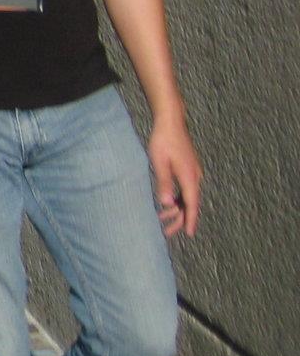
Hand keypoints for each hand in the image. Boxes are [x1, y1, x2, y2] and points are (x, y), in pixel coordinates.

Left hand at [148, 118, 202, 237]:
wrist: (171, 121)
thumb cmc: (163, 140)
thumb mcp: (159, 162)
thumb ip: (163, 182)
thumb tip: (166, 203)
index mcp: (189, 177)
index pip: (192, 204)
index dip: (190, 220)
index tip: (190, 234)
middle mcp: (195, 176)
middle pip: (190, 203)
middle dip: (180, 218)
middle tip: (167, 232)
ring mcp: (192, 172)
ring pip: (187, 196)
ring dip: (177, 209)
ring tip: (163, 220)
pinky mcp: (188, 168)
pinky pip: (185, 188)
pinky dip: (177, 198)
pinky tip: (168, 203)